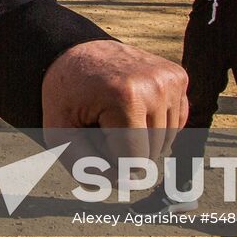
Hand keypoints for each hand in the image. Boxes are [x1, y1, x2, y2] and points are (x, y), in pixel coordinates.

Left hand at [41, 39, 187, 160]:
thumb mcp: (58, 133)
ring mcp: (170, 78)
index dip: (111, 160)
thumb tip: (122, 185)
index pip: (136, 163)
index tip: (91, 135)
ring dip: (141, 139)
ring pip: (167, 142)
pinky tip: (134, 108)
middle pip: (153, 154)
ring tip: (115, 114)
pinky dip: (155, 124)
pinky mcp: (178, 76)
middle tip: (101, 122)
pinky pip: (176, 123)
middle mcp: (155, 85)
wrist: (76, 51)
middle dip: (125, 150)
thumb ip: (83, 169)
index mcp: (126, 98)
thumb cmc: (66, 96)